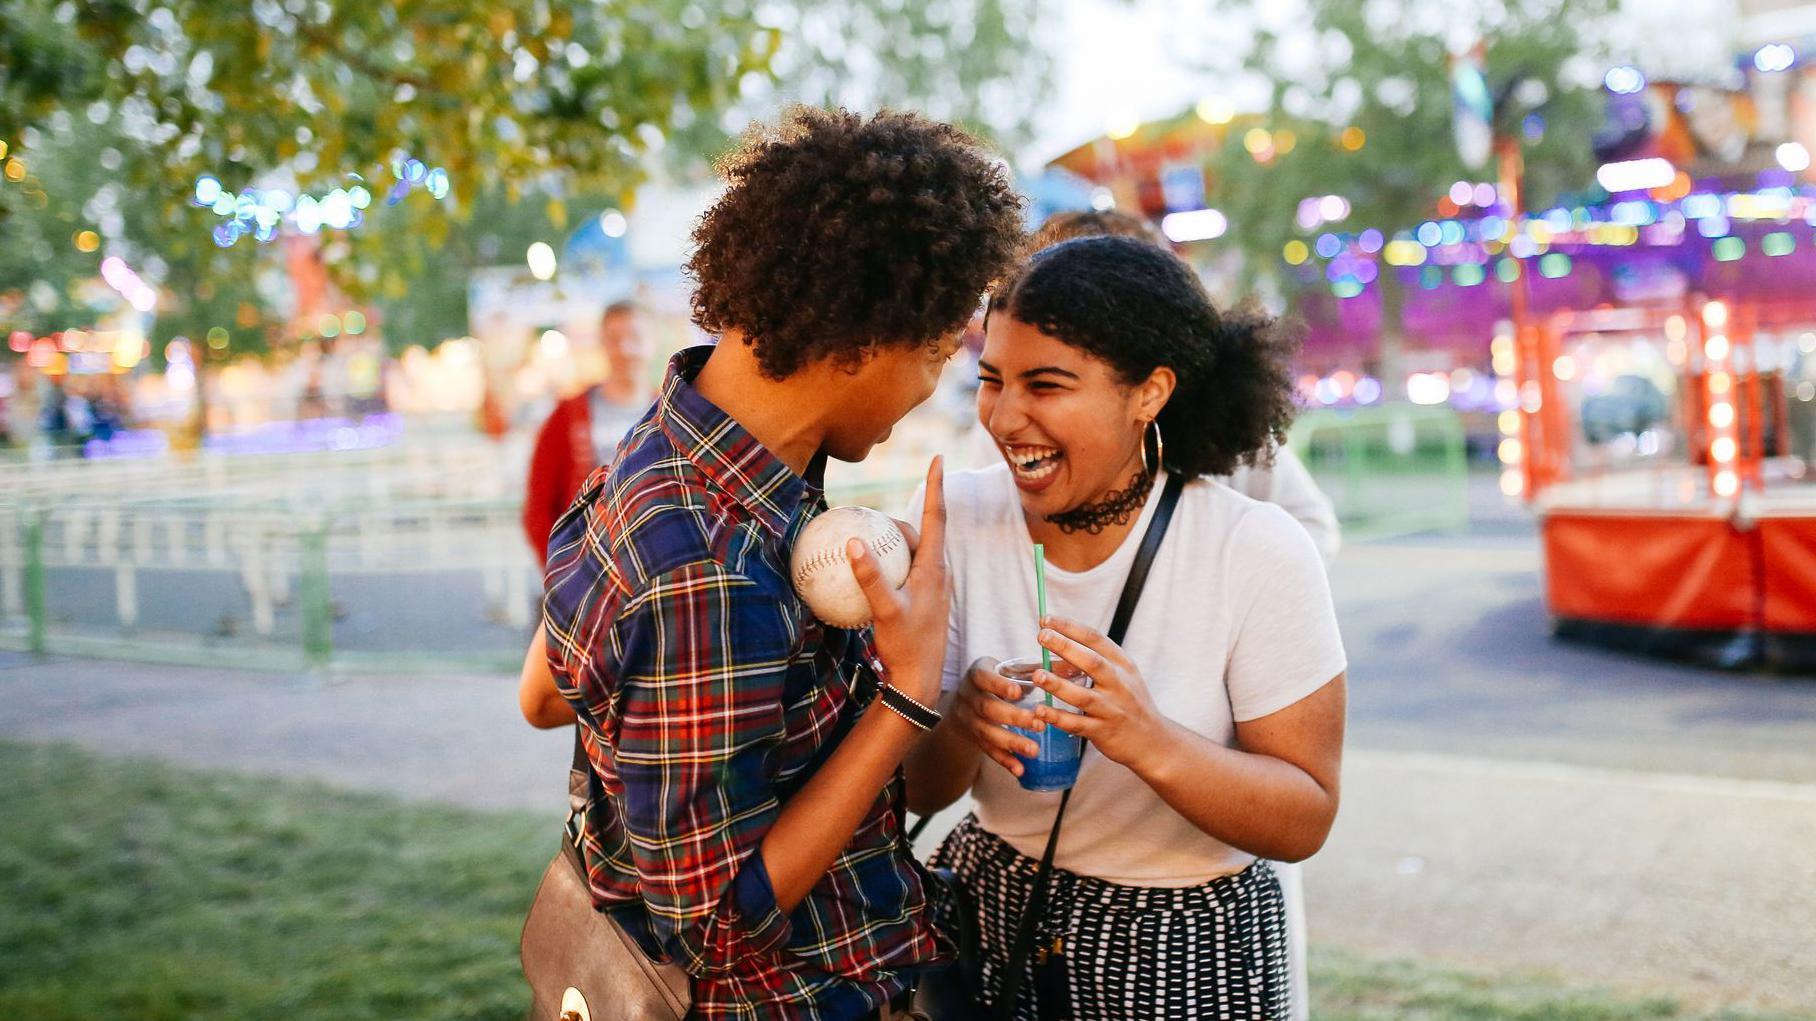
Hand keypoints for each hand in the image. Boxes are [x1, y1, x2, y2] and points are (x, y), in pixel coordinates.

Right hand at [848, 457, 948, 705]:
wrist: (920, 683)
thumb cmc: (906, 647)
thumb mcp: (885, 611)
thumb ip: (870, 576)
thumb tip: (854, 542)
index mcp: (934, 568)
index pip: (936, 516)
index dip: (936, 485)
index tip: (938, 457)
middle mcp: (937, 573)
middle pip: (917, 533)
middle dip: (897, 519)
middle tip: (867, 518)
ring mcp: (932, 588)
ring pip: (911, 553)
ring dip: (892, 544)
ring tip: (863, 544)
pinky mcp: (923, 601)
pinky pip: (905, 572)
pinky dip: (888, 566)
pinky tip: (864, 577)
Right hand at [949, 657, 1045, 778]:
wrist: (963, 702)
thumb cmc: (996, 680)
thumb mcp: (1006, 669)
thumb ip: (1034, 669)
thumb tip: (1070, 664)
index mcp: (978, 674)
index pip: (984, 678)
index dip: (999, 686)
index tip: (1018, 692)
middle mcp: (969, 697)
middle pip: (987, 708)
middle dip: (1013, 717)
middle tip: (1039, 723)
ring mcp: (970, 720)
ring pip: (987, 733)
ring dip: (1011, 742)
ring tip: (1034, 750)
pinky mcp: (975, 739)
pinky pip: (988, 751)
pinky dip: (1004, 761)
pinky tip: (1020, 770)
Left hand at [1029, 615, 1171, 774]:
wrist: (1152, 740)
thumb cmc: (1130, 702)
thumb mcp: (1122, 676)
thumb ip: (1095, 660)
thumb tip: (1055, 645)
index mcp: (1122, 665)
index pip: (1096, 639)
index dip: (1070, 627)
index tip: (1047, 619)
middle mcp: (1119, 684)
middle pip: (1092, 662)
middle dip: (1066, 648)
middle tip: (1042, 636)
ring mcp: (1111, 709)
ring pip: (1083, 696)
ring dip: (1058, 685)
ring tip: (1037, 675)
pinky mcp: (1103, 731)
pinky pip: (1077, 724)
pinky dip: (1058, 717)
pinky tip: (1040, 711)